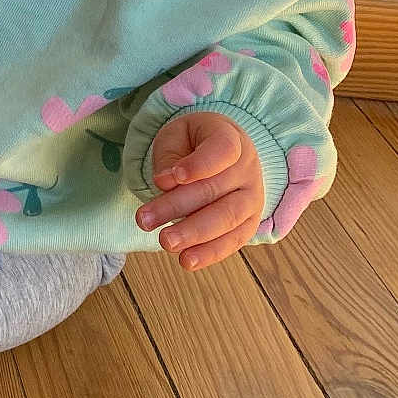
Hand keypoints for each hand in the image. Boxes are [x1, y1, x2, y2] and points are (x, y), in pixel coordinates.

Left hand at [136, 111, 264, 270]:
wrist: (224, 153)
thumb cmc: (194, 144)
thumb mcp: (177, 136)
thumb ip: (170, 157)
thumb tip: (165, 183)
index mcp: (231, 138)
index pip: (221, 150)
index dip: (197, 165)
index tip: (165, 178)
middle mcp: (248, 168)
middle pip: (215, 189)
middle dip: (177, 207)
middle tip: (145, 220)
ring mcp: (253, 197)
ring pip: (227, 218)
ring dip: (194, 234)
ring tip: (165, 242)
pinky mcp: (250, 223)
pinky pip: (234, 240)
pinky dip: (211, 253)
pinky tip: (187, 261)